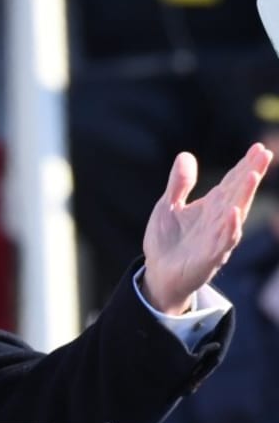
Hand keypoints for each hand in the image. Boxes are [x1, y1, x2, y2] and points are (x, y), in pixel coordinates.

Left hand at [140, 143, 272, 314]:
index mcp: (211, 207)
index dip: (244, 166)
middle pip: (238, 194)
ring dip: (245, 196)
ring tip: (253, 176)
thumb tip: (185, 155)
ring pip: (235, 215)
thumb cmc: (167, 241)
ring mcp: (216, 239)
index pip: (231, 183)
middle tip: (264, 154)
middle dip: (251, 174)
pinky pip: (223, 243)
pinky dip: (229, 228)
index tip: (257, 148)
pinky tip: (233, 214)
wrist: (158, 275)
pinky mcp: (209, 258)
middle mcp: (219, 221)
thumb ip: (178, 184)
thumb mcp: (167, 207)